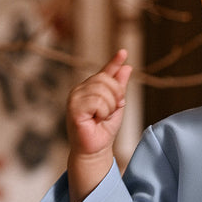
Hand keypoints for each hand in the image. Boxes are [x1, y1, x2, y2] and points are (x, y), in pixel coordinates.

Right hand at [66, 50, 131, 201]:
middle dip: (115, 96)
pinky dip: (102, 112)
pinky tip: (95, 120)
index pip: (104, 72)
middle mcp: (80, 89)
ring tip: (101, 117)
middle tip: (110, 112)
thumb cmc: (104, 129)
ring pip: (103, 91)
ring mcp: (75, 97)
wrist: (96, 148)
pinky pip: (97, 102)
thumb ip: (119, 87)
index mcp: (90, 88)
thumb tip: (127, 67)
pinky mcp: (74, 108)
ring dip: (109, 107)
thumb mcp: (116, 105)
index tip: (124, 52)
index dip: (114, 62)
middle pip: (106, 80)